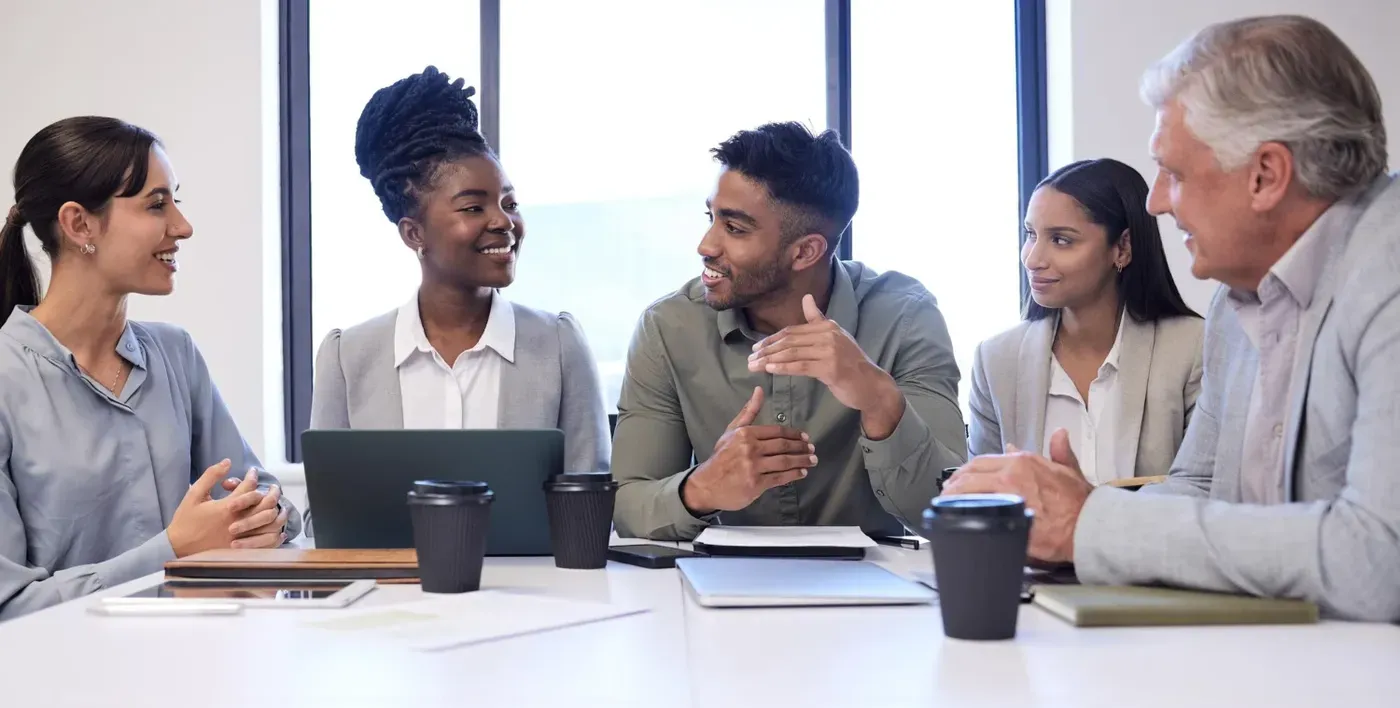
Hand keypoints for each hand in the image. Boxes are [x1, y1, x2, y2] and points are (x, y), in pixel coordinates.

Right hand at [168, 461, 283, 556]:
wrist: (177, 547)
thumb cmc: (185, 520)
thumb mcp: (194, 494)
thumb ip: (211, 476)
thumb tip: (228, 461)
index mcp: (226, 507)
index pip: (248, 487)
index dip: (252, 476)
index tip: (252, 471)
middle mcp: (237, 522)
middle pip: (265, 503)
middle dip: (272, 492)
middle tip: (272, 486)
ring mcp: (241, 537)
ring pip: (269, 522)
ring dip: (276, 509)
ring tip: (276, 503)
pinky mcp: (242, 549)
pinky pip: (266, 541)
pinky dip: (275, 532)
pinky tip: (277, 524)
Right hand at [681, 387, 815, 514]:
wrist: (707, 484)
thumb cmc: (721, 457)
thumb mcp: (732, 431)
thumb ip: (748, 412)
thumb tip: (760, 390)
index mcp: (745, 433)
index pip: (776, 431)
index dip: (794, 434)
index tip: (805, 437)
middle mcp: (750, 448)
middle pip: (783, 446)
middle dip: (801, 447)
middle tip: (812, 449)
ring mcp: (753, 467)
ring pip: (784, 461)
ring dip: (801, 460)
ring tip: (812, 461)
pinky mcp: (756, 484)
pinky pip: (780, 478)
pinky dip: (793, 475)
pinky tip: (802, 473)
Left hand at [747, 294, 904, 438]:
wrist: (871, 385)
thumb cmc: (851, 363)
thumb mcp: (835, 338)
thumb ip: (818, 319)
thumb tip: (806, 297)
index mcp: (827, 326)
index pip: (793, 330)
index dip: (772, 339)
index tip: (756, 348)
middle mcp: (829, 335)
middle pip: (790, 340)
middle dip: (767, 350)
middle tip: (750, 358)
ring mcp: (830, 351)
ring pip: (792, 353)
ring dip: (769, 360)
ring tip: (754, 366)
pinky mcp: (830, 368)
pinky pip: (801, 367)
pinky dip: (783, 367)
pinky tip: (770, 370)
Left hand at [939, 429, 1092, 562]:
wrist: (1090, 526)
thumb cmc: (1081, 502)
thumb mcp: (1070, 470)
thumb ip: (1059, 452)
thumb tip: (1058, 435)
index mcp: (1023, 462)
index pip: (982, 462)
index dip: (966, 471)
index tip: (959, 479)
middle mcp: (1011, 474)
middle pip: (970, 475)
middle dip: (954, 484)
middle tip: (946, 493)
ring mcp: (1008, 495)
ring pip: (969, 492)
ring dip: (954, 498)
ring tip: (946, 506)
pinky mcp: (1008, 517)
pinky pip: (979, 513)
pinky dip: (966, 515)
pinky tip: (958, 520)